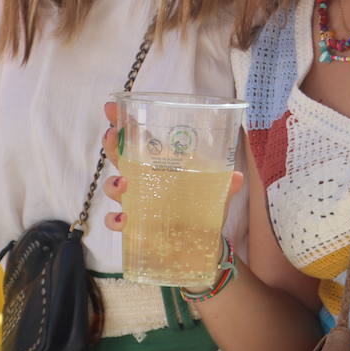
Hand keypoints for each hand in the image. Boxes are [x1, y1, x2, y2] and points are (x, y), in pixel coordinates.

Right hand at [99, 101, 244, 232]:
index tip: (112, 107)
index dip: (122, 121)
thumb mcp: (215, 192)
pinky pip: (115, 221)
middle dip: (112, 144)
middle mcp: (142, 179)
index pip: (137, 137)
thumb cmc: (202, 207)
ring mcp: (136, 202)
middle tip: (112, 135)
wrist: (202, 243)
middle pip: (119, 157)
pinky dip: (115, 220)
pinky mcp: (135, 227)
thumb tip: (237, 177)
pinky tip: (124, 220)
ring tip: (124, 184)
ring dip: (113, 183)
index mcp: (159, 163)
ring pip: (113, 187)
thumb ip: (224, 184)